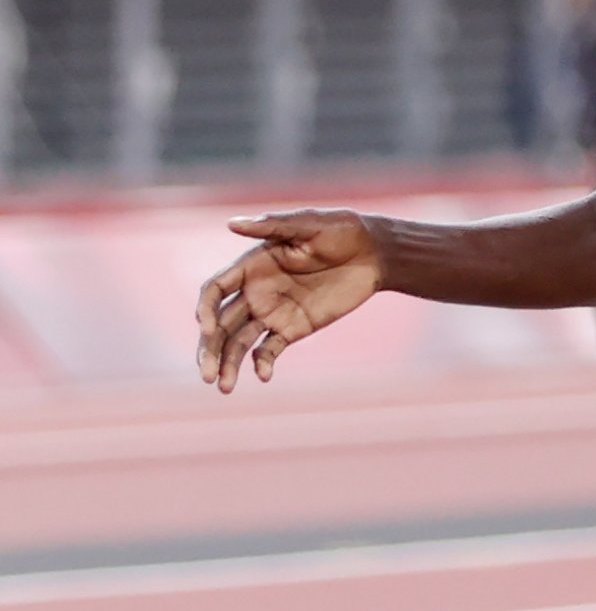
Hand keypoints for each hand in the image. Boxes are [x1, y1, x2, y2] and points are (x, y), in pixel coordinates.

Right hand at [194, 210, 383, 391]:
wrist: (375, 254)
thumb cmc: (341, 230)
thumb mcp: (309, 224)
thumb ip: (272, 226)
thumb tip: (231, 223)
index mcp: (251, 266)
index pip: (215, 291)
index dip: (205, 309)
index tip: (206, 328)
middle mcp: (255, 292)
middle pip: (220, 324)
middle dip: (209, 349)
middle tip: (207, 375)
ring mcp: (273, 312)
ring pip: (239, 342)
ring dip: (229, 364)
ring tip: (225, 387)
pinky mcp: (293, 328)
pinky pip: (270, 349)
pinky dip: (263, 363)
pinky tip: (264, 375)